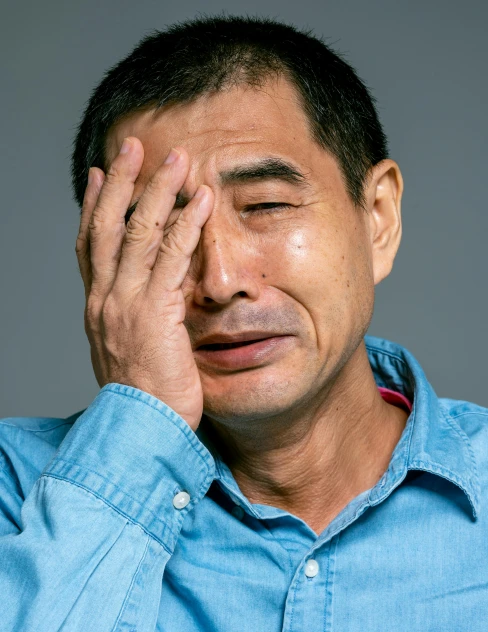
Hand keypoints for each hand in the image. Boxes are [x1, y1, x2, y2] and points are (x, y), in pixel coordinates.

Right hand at [75, 137, 213, 430]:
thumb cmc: (144, 402)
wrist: (141, 432)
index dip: (93, 208)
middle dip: (119, 183)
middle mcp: (104, 300)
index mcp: (98, 309)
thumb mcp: (132, 355)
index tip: (98, 177)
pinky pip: (170, 258)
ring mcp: (125, 304)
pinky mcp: (154, 313)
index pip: (90, 247)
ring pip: (136, 233)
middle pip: (105, 226)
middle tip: (132, 147)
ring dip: (157, 191)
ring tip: (177, 160)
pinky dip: (185, 224)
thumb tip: (155, 307)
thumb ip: (139, 323)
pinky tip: (200, 200)